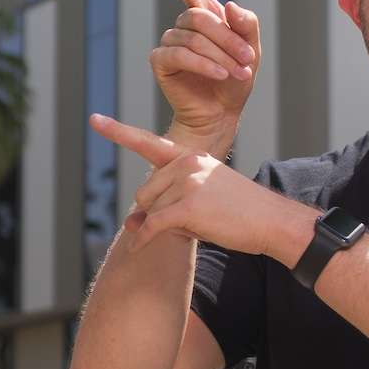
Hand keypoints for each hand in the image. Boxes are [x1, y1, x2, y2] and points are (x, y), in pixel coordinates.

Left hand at [89, 114, 305, 255]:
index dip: (118, 132)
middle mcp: (187, 163)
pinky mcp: (187, 207)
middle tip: (194, 218)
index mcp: (191, 154)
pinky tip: (138, 249)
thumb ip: (165, 205)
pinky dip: (143, 240)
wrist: (272, 221)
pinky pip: (152, 226)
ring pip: (151, 211)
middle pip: (146, 193)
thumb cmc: (240, 212)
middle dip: (159, 212)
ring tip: (202, 224)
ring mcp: (187, 183)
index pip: (148, 143)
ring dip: (165, 226)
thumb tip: (129, 223)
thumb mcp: (202, 200)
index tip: (95, 120)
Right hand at [131, 0, 259, 156]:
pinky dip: (203, 64)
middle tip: (246, 61)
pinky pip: (180, 54)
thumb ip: (247, 24)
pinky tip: (219, 75)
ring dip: (220, 56)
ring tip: (237, 74)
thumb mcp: (251, 50)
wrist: (223, 113)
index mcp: (204, 14)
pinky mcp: (161, 62)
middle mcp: (184, 25)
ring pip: (193, 38)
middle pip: (199, 16)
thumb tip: (228, 6)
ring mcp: (170, 43)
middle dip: (226, 38)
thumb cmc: (236, 81)